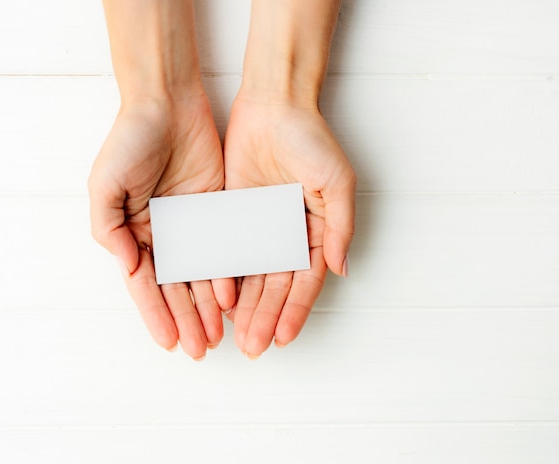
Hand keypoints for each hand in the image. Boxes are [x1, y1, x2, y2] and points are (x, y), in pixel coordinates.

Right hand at [88, 95, 234, 359]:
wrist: (167, 103)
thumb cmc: (130, 140)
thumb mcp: (105, 185)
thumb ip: (108, 229)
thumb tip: (129, 267)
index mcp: (132, 232)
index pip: (146, 285)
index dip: (156, 315)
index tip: (169, 343)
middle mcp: (162, 234)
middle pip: (176, 287)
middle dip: (186, 319)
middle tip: (200, 349)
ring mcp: (191, 225)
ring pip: (201, 275)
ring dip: (206, 306)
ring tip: (217, 336)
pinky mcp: (216, 211)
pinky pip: (222, 249)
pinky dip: (226, 274)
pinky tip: (231, 298)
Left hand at [223, 94, 355, 357]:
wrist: (273, 105)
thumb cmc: (310, 139)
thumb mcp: (336, 182)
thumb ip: (339, 227)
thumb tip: (341, 268)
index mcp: (314, 230)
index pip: (304, 281)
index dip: (295, 311)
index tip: (283, 338)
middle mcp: (286, 234)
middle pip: (275, 286)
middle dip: (266, 318)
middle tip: (254, 348)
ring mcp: (258, 227)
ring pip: (251, 276)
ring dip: (246, 307)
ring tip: (237, 336)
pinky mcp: (232, 215)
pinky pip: (228, 252)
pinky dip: (224, 277)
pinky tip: (218, 301)